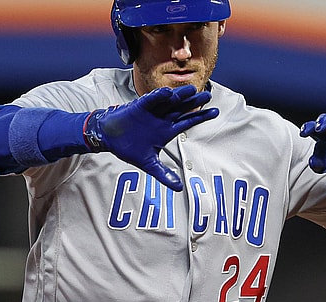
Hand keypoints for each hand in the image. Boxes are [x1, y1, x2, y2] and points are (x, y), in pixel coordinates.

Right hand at [84, 85, 218, 191]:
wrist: (110, 138)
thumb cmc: (129, 148)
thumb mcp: (149, 164)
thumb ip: (164, 175)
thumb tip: (178, 188)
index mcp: (167, 131)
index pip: (188, 122)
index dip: (201, 117)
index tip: (216, 112)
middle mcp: (162, 119)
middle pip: (182, 109)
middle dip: (195, 103)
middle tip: (208, 95)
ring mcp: (153, 112)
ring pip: (170, 102)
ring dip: (180, 96)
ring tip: (192, 90)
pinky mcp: (140, 107)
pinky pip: (150, 100)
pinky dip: (158, 97)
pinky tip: (168, 93)